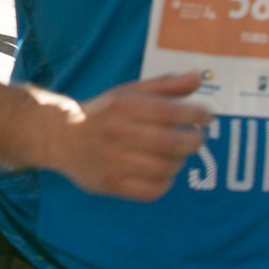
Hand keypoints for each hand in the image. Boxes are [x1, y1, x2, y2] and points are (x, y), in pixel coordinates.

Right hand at [44, 73, 213, 201]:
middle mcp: (118, 133)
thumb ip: (165, 86)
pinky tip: (162, 171)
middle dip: (193, 140)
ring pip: (164, 168)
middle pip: (170, 142)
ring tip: (176, 154)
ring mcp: (113, 161)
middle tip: (196, 137)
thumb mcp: (129, 93)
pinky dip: (165, 182)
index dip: (195, 114)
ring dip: (179, 161)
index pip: (169, 111)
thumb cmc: (103, 113)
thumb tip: (198, 78)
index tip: (207, 116)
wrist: (61, 137)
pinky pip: (152, 190)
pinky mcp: (111, 184)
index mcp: (123, 107)